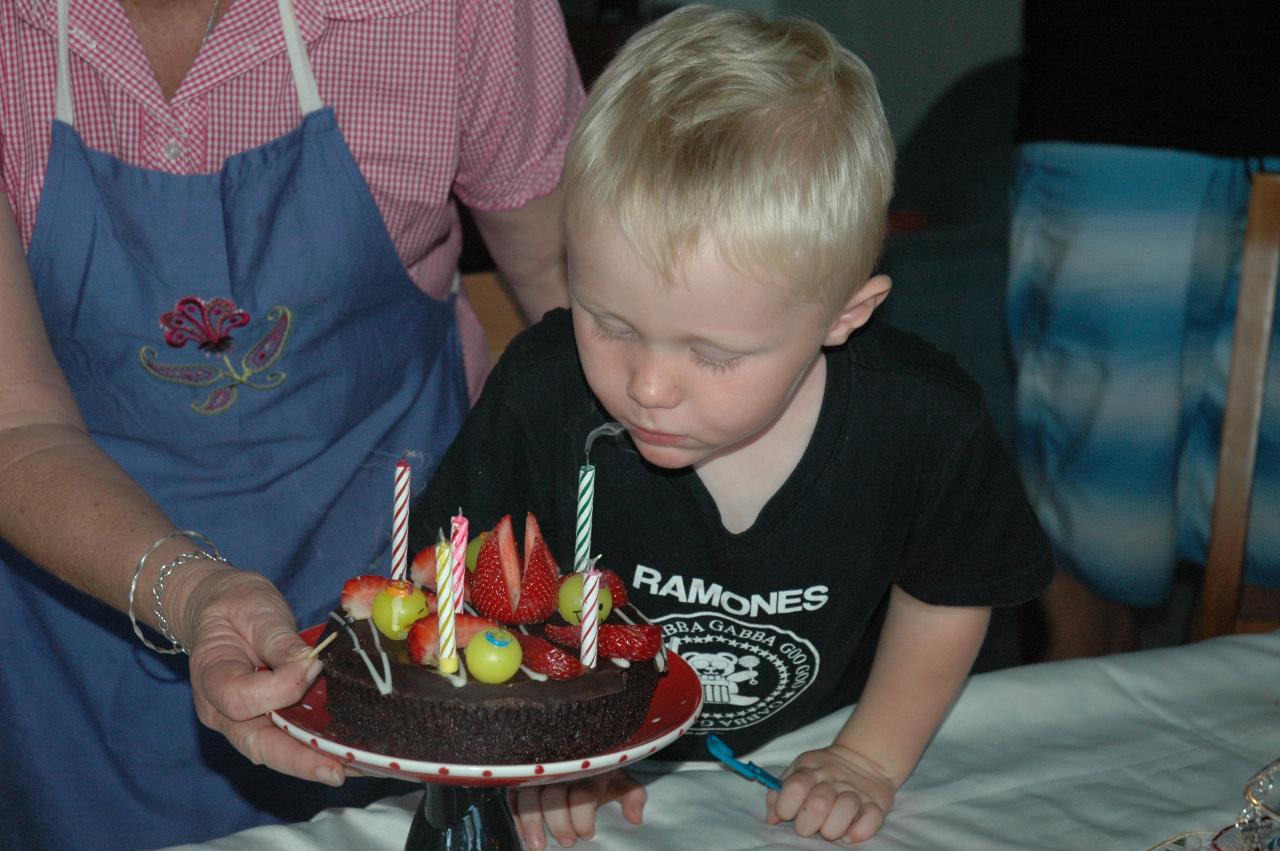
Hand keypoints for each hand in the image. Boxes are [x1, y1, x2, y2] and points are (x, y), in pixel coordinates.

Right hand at [177, 565, 347, 786]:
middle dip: (297, 760)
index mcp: (211, 678)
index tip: (312, 665)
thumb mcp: (255, 609)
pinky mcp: (267, 720)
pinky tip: (350, 754)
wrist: (220, 608)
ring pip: (275, 751)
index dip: (279, 688)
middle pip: (256, 744)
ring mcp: (243, 721)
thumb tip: (308, 664)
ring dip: (314, 762)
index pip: (240, 699)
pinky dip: (316, 750)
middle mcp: (222, 712)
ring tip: (356, 767)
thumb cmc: (235, 606)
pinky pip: (288, 741)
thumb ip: (278, 639)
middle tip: (336, 771)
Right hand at [511, 769, 644, 848]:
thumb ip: (632, 795)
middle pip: (553, 796)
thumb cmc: (598, 774)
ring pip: (529, 795)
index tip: (587, 835)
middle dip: (559, 824)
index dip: (583, 819)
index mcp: (588, 769)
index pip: (582, 794)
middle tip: (568, 842)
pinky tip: (523, 835)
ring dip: (532, 823)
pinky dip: (516, 816)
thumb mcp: (618, 781)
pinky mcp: (521, 778)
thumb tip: (635, 818)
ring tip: (538, 846)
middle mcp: (561, 768)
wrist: (579, 753)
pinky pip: (513, 796)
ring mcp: (539, 772)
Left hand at [766, 745, 894, 843]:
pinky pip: (871, 819)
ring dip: (833, 828)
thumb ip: (779, 794)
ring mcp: (856, 791)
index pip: (794, 787)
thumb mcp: (797, 773)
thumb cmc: (821, 774)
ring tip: (829, 830)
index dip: (786, 806)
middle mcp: (833, 780)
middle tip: (808, 826)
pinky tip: (849, 834)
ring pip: (845, 809)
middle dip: (808, 824)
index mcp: (809, 771)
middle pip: (818, 804)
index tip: (787, 814)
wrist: (863, 759)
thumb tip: (771, 819)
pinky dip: (859, 831)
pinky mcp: (876, 804)